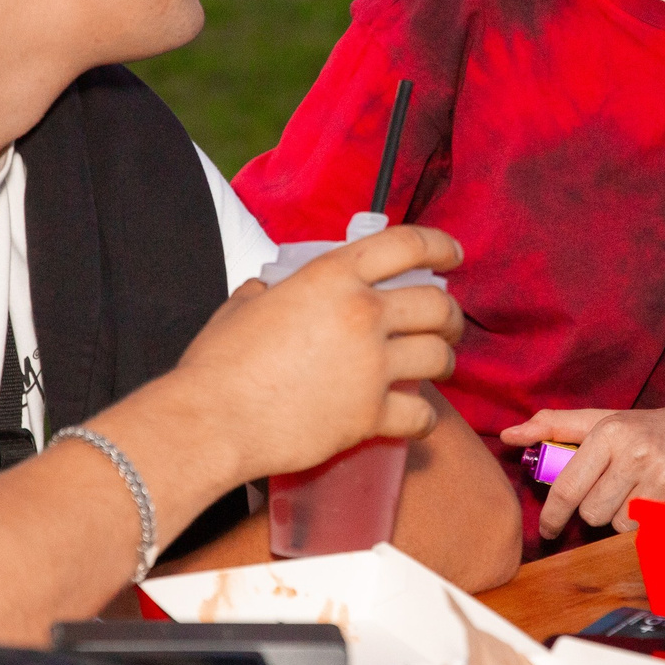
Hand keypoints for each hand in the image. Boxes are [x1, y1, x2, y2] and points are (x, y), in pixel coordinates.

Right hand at [177, 224, 465, 479]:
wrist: (212, 419)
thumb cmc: (219, 363)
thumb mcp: (247, 302)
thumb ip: (275, 289)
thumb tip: (276, 292)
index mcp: (332, 277)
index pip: (406, 245)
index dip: (439, 245)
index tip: (452, 255)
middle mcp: (362, 315)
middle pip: (436, 305)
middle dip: (449, 314)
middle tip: (445, 323)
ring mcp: (371, 367)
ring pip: (439, 356)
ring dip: (443, 360)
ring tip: (434, 366)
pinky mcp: (370, 416)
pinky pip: (422, 414)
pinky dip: (424, 417)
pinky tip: (415, 416)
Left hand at [502, 401, 664, 540]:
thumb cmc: (644, 430)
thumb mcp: (601, 421)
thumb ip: (553, 426)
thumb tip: (509, 436)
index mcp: (611, 434)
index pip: (567, 488)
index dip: (552, 516)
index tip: (548, 530)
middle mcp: (637, 455)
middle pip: (592, 513)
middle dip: (595, 509)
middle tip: (612, 491)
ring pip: (620, 526)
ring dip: (623, 518)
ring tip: (638, 494)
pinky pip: (650, 533)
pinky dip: (648, 526)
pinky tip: (657, 504)